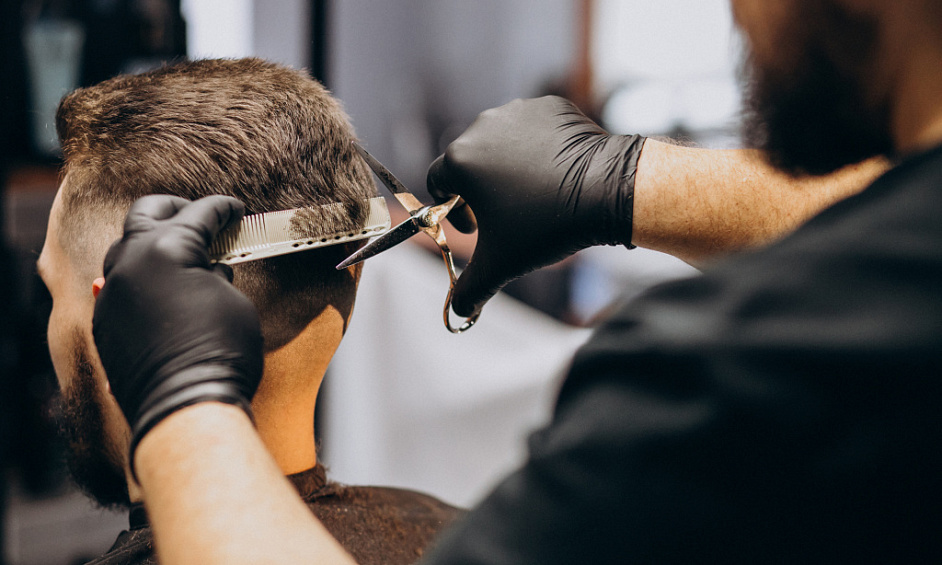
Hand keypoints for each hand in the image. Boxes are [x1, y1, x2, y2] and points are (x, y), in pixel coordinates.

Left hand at [92, 195, 263, 475]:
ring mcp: (113, 291)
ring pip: (124, 249)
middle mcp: (132, 262)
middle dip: (174, 209)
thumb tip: (206, 271)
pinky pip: (117, 287)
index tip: (235, 210)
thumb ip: (214, 275)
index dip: (222, 209)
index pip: (199, 214)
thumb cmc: (221, 352)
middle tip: (198, 215)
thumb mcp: (232, 300)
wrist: (186, 404)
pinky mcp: (105, 320)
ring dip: (151, 243)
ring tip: (178, 253)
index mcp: (168, 249)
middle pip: (146, 214)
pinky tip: (158, 289)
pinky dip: (139, 280)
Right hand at [427, 96, 644, 316]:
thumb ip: (470, 291)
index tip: (477, 227)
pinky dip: (539, 148)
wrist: (607, 192)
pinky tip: (555, 173)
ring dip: (509, 168)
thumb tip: (457, 314)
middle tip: (508, 216)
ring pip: (502, 143)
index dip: (452, 211)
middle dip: (482, 191)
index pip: (438, 183)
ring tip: (535, 196)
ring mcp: (517, 111)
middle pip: (470, 162)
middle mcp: (483, 126)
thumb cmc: (548, 226)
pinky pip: (533, 128)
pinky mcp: (549, 106)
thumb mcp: (501, 264)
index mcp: (460, 159)